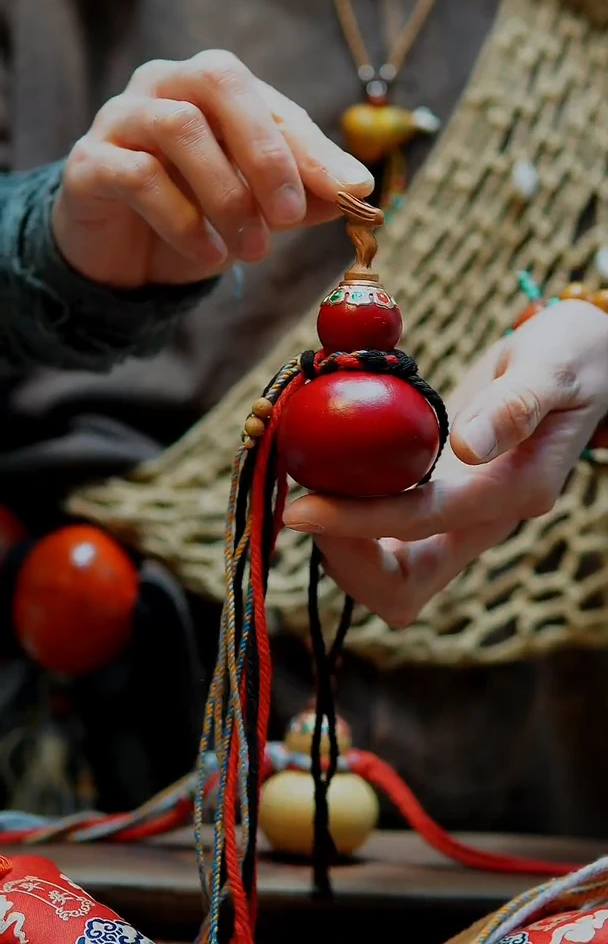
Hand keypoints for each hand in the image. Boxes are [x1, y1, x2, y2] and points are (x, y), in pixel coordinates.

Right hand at [52, 50, 372, 288]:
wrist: (122, 257)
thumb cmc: (194, 217)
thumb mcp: (256, 209)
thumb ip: (301, 195)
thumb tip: (357, 192)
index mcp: (212, 88)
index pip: (270, 104)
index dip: (314, 148)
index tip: (354, 192)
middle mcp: (164, 86)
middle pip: (218, 83)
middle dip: (265, 152)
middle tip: (291, 216)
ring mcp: (121, 118)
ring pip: (179, 126)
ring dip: (226, 195)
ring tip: (255, 251)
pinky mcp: (90, 164)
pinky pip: (139, 176)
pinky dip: (184, 221)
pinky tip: (211, 258)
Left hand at [283, 298, 607, 627]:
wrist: (584, 364)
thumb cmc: (571, 356)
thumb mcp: (552, 366)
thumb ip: (516, 406)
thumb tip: (469, 448)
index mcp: (513, 492)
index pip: (423, 523)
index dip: (358, 523)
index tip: (301, 504)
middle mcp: (482, 522)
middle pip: (404, 587)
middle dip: (344, 561)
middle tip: (298, 505)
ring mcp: (458, 521)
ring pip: (389, 574)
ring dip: (338, 549)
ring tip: (301, 490)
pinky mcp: (438, 508)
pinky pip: (384, 540)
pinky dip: (344, 524)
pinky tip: (318, 477)